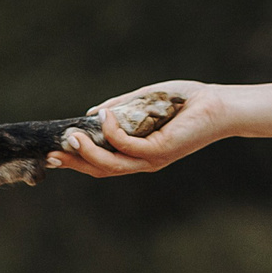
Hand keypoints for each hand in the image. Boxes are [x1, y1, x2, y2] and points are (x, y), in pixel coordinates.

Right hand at [47, 81, 227, 176]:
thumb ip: (120, 109)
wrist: (218, 105)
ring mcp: (152, 158)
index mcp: (138, 154)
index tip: (53, 153)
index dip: (77, 161)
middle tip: (53, 153)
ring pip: (112, 164)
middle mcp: (144, 161)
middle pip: (102, 170)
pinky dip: (112, 132)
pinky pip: (129, 146)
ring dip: (88, 153)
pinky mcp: (162, 150)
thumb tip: (92, 114)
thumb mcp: (143, 103)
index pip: (102, 164)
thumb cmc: (184, 102)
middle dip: (76, 163)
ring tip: (72, 137)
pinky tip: (105, 116)